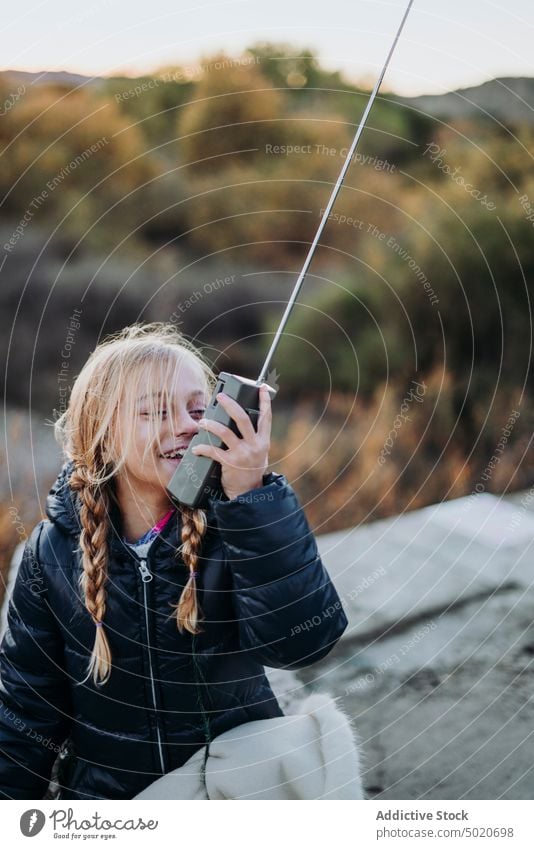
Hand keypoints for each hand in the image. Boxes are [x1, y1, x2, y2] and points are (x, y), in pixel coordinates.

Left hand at [191, 384, 271, 499]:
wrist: (249, 494)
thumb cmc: (251, 471)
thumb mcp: (259, 453)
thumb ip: (254, 438)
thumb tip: (241, 421)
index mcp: (263, 441)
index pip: (266, 417)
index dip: (265, 401)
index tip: (262, 387)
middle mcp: (255, 445)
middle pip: (243, 419)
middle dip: (231, 405)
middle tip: (220, 395)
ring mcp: (242, 454)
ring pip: (225, 432)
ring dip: (211, 425)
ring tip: (202, 421)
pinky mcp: (230, 464)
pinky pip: (214, 451)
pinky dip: (202, 448)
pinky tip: (196, 447)